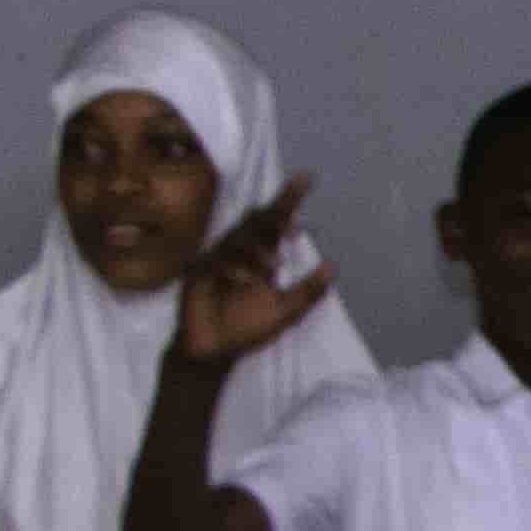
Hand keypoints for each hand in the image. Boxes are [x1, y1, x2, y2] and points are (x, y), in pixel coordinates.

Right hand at [169, 177, 334, 368]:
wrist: (214, 352)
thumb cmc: (247, 329)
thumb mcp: (285, 312)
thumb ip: (308, 291)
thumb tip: (333, 266)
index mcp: (261, 256)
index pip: (276, 223)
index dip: (288, 200)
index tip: (307, 178)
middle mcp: (240, 252)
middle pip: (256, 221)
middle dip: (275, 211)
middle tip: (294, 208)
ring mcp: (217, 259)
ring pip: (237, 238)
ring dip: (258, 250)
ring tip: (275, 267)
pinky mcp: (198, 272)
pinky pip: (216, 260)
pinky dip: (233, 268)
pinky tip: (245, 282)